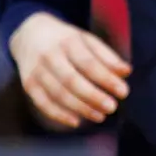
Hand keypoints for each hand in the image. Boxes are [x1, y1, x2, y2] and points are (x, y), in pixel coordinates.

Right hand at [10, 12, 130, 129]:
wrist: (30, 34)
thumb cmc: (67, 40)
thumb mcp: (87, 40)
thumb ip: (107, 56)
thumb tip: (126, 72)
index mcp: (68, 42)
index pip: (89, 63)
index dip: (107, 79)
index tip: (124, 92)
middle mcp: (50, 56)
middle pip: (71, 80)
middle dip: (93, 96)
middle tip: (112, 107)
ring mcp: (36, 71)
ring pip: (57, 94)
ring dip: (80, 108)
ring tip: (100, 116)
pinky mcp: (28, 84)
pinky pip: (43, 103)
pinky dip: (59, 114)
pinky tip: (76, 121)